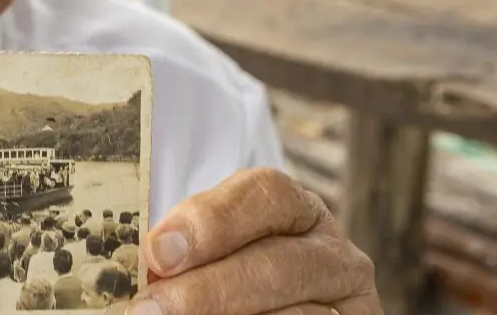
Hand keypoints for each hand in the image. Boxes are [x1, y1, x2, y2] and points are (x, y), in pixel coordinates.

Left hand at [131, 168, 380, 314]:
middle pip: (276, 263)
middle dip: (207, 290)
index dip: (210, 220)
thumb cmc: (224, 281)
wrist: (266, 307)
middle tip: (150, 308)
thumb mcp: (212, 255)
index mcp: (296, 211)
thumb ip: (185, 253)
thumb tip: (146, 264)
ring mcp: (350, 305)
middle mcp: (334, 255)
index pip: (267, 192)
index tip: (158, 252)